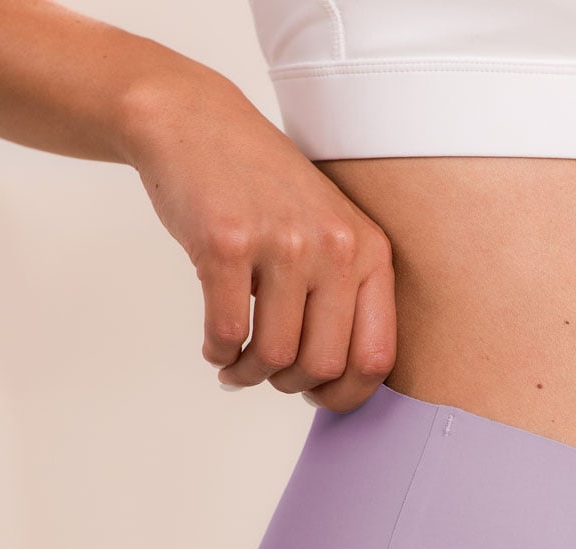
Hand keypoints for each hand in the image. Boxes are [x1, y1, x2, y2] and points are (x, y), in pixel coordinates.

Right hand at [121, 71, 395, 412]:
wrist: (198, 125)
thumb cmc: (266, 191)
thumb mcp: (328, 232)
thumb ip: (343, 297)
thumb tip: (337, 383)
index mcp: (368, 252)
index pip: (377, 356)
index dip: (347, 395)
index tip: (318, 396)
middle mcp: (334, 247)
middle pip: (324, 366)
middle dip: (292, 386)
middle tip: (269, 376)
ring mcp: (283, 243)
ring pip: (275, 356)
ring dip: (249, 374)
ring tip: (236, 365)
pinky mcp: (227, 244)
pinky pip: (228, 333)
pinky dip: (219, 353)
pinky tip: (216, 346)